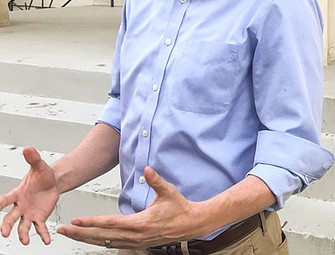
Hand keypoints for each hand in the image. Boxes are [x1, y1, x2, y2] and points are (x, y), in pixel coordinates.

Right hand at [0, 147, 59, 244]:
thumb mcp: (39, 166)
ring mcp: (29, 213)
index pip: (6, 200)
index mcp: (17, 194)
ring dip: (22, 234)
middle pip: (10, 217)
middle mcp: (20, 206)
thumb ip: (33, 158)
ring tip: (23, 241)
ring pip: (23, 226)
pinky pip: (40, 228)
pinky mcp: (39, 217)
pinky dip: (43, 234)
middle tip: (3, 233)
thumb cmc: (43, 175)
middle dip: (6, 225)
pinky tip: (47, 241)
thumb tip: (28, 148)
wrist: (54, 182)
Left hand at [57, 166, 201, 249]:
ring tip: (71, 234)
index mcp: (141, 223)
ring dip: (86, 238)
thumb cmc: (180, 208)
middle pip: (102, 236)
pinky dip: (99, 241)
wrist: (191, 224)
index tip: (76, 220)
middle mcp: (135, 235)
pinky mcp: (137, 243)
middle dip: (80, 233)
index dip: (91, 222)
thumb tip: (147, 169)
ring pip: (105, 242)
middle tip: (64, 229)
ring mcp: (136, 241)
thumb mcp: (168, 191)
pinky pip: (113, 243)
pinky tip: (90, 239)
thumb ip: (156, 180)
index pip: (110, 223)